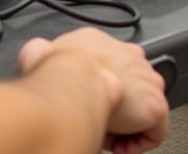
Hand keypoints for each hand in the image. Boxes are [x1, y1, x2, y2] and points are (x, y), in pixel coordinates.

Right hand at [19, 28, 168, 152]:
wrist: (73, 86)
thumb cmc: (58, 73)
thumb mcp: (40, 52)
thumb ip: (40, 51)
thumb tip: (32, 53)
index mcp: (105, 43)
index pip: (112, 64)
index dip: (100, 88)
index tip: (90, 101)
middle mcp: (131, 57)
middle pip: (130, 85)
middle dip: (116, 103)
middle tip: (98, 118)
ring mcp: (147, 80)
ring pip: (141, 108)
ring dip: (124, 124)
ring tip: (104, 131)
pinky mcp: (155, 106)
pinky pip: (152, 133)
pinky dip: (134, 144)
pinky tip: (116, 144)